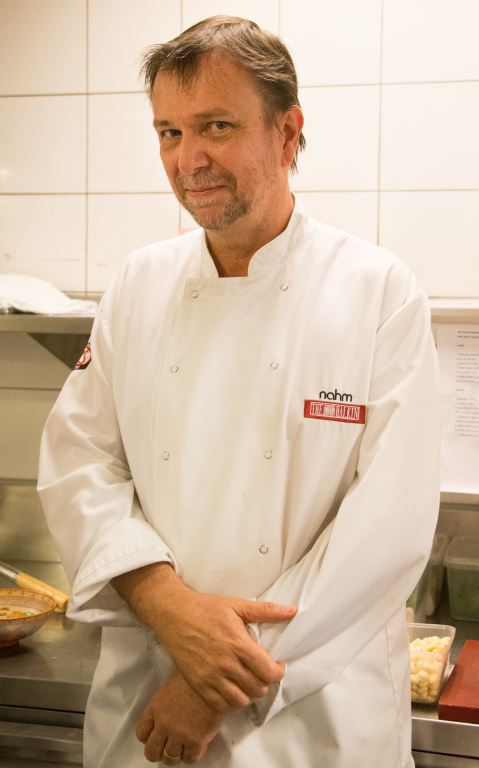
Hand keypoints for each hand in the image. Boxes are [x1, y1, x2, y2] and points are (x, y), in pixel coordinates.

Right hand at [113, 563, 296, 710]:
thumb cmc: (207, 608)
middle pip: (257, 689)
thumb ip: (266, 611)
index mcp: (239, 645)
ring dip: (249, 694)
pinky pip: (221, 705)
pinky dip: (231, 701)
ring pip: (240, 701)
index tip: (277, 665)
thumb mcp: (237, 605)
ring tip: (248, 681)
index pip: (269, 673)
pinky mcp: (198, 684)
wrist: (174, 614)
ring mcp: (210, 677)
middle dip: (265, 683)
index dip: (278, 672)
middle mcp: (226, 665)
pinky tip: (233, 688)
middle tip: (262, 673)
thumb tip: (293, 611)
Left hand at [136, 672, 224, 764]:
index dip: (149, 738)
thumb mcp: (170, 687)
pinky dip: (192, 755)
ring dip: (176, 754)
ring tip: (184, 747)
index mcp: (155, 708)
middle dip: (159, 752)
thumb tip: (163, 717)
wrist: (214, 678)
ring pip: (170, 758)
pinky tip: (196, 746)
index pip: (141, 734)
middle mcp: (163, 724)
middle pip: (152, 752)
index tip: (157, 736)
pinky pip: (189, 759)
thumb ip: (162, 706)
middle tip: (168, 748)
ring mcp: (179, 734)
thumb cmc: (194, 677)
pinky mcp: (196, 741)